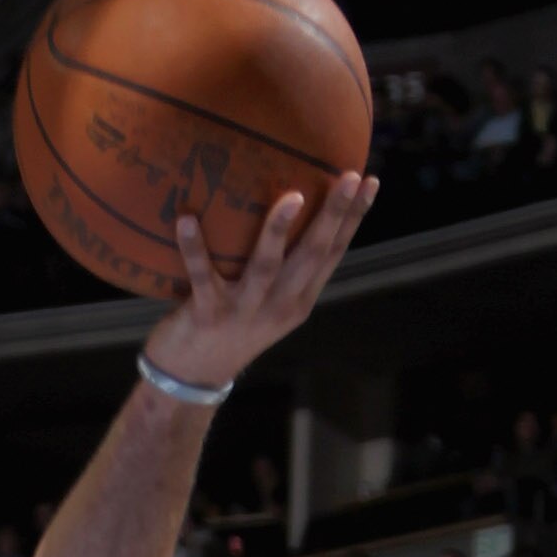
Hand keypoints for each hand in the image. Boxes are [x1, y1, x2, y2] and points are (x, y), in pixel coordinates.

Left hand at [142, 171, 378, 392]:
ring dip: (278, 231)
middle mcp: (278, 305)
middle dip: (333, 215)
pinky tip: (186, 218)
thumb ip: (284, 269)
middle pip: (312, 255)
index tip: (370, 182)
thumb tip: (293, 202)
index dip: (353, 218)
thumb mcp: (270, 304)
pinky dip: (193, 248)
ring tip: (292, 196)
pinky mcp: (207, 315)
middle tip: (349, 177)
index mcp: (298, 299)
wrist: (192, 379)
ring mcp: (243, 311)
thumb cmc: (232, 327)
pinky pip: (201, 276)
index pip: (333, 253)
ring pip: (266, 267)